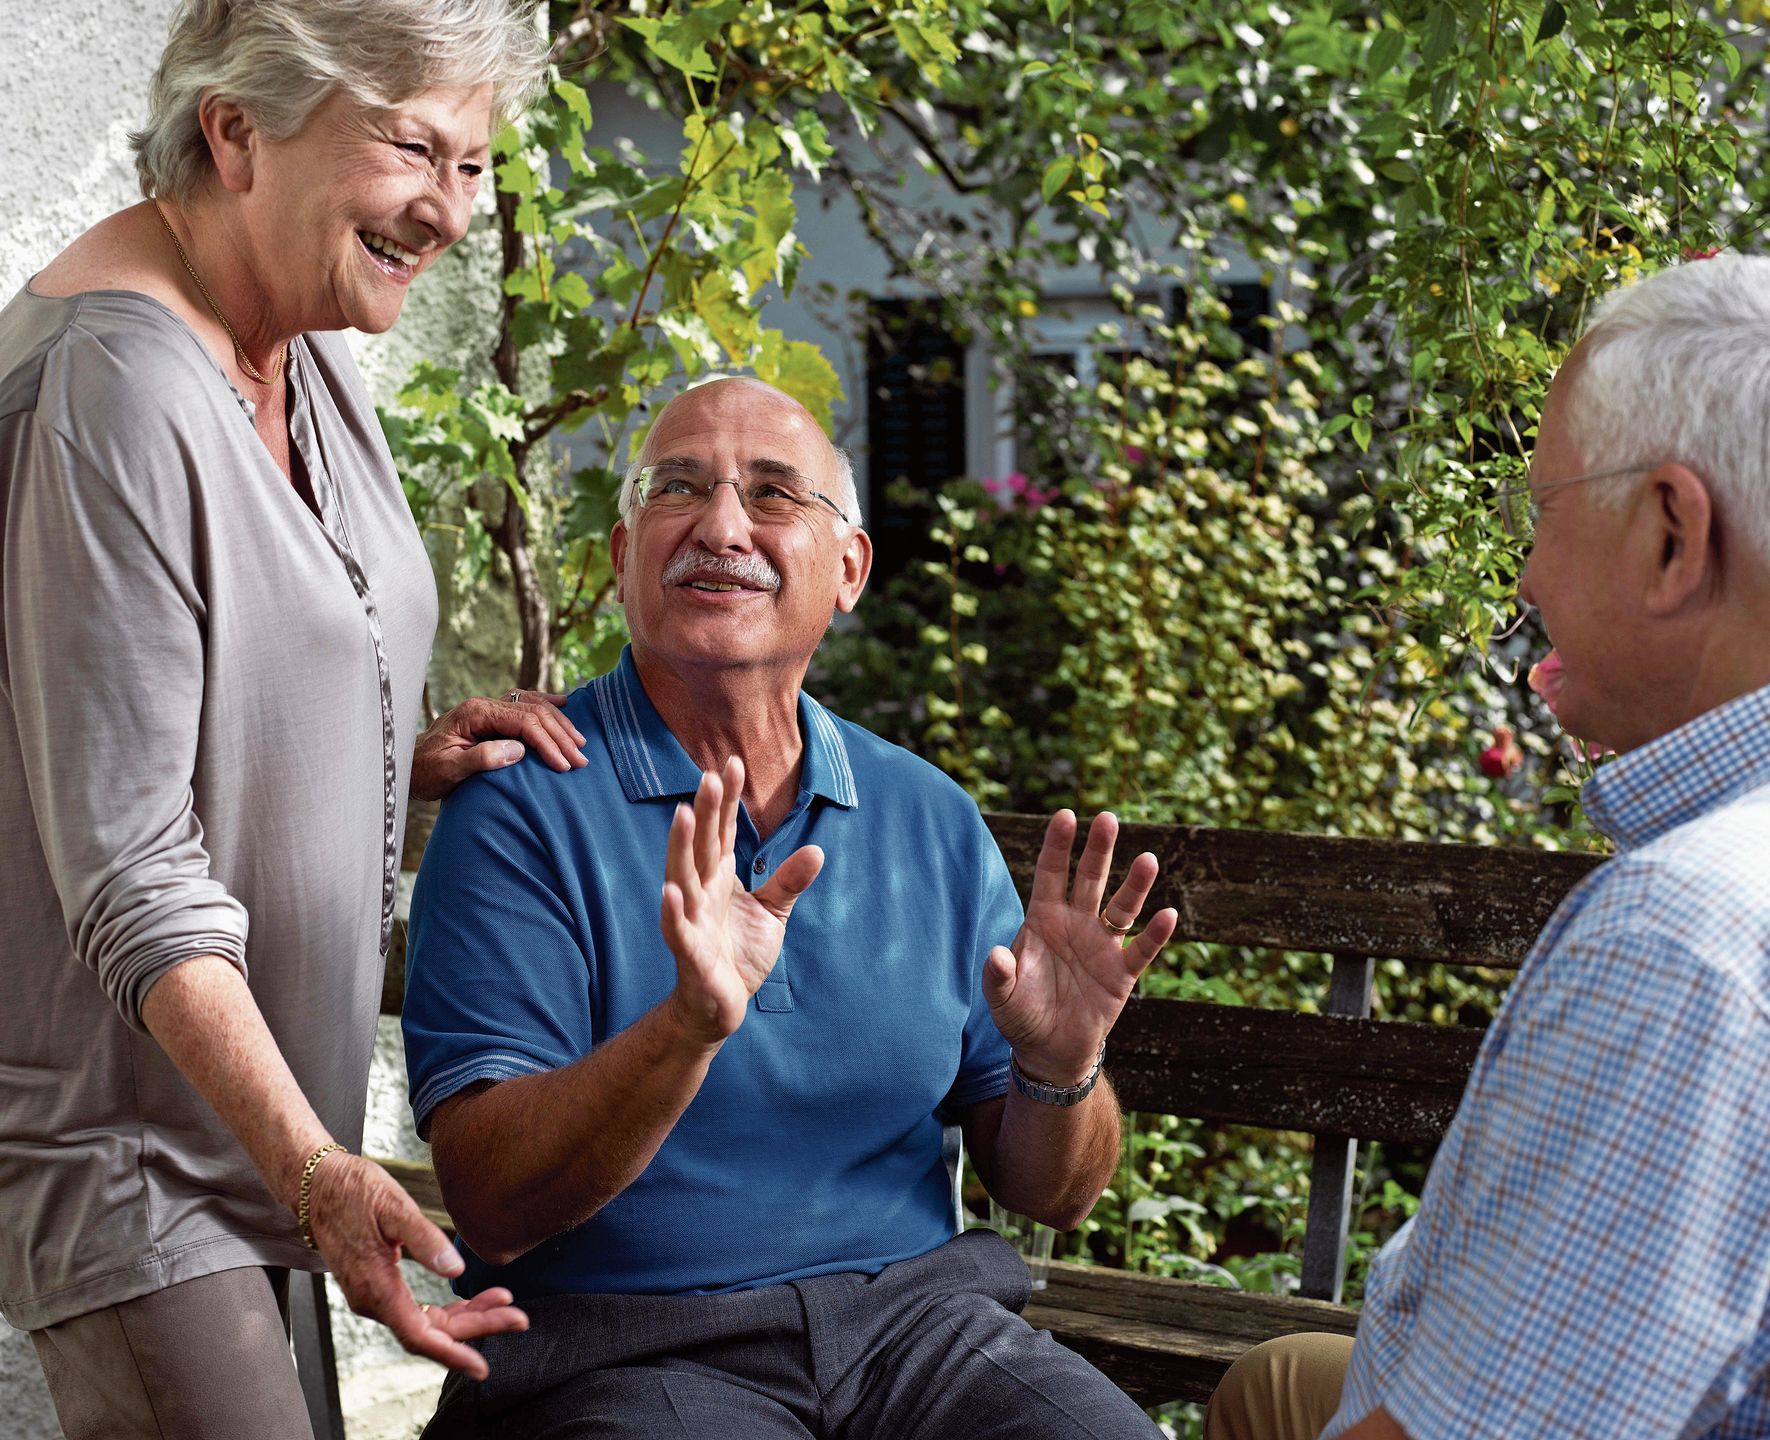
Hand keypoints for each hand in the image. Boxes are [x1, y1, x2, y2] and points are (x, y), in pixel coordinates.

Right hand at [304, 1150, 526, 1378]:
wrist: (317, 1186)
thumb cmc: (354, 1191)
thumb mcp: (393, 1207)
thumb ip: (424, 1240)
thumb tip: (457, 1269)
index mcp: (376, 1288)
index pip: (420, 1336)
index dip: (453, 1352)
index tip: (482, 1366)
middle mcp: (373, 1301)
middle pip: (430, 1332)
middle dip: (476, 1327)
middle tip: (519, 1318)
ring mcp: (374, 1295)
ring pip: (426, 1321)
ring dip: (466, 1317)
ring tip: (505, 1303)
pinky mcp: (378, 1285)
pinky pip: (416, 1309)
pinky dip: (446, 1308)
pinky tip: (471, 1300)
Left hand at [411, 689, 586, 800]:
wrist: (407, 765)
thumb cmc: (426, 771)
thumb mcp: (449, 770)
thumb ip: (482, 758)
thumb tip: (519, 749)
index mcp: (475, 713)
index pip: (523, 722)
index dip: (547, 742)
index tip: (564, 764)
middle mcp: (484, 704)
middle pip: (534, 711)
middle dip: (561, 735)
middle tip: (581, 758)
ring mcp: (488, 707)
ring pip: (534, 704)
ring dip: (559, 723)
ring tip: (580, 741)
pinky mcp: (491, 715)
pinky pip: (525, 703)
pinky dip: (547, 704)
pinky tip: (563, 704)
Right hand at [660, 758, 823, 1043]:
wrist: (722, 1006)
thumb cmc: (740, 954)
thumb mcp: (772, 913)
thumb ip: (789, 881)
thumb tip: (818, 849)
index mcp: (719, 878)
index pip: (723, 832)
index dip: (726, 800)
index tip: (731, 763)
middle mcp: (701, 892)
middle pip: (703, 845)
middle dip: (706, 811)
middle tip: (709, 774)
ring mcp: (692, 920)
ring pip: (683, 877)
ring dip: (682, 847)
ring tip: (684, 814)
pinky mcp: (690, 953)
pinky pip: (678, 930)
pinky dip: (672, 911)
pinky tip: (669, 890)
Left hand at [985, 809, 1177, 1083]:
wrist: (1049, 1051)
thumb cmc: (1021, 1015)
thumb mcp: (1003, 998)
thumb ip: (998, 975)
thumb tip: (996, 954)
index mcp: (1043, 919)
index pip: (1051, 873)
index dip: (1058, 845)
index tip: (1066, 815)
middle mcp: (1076, 924)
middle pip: (1090, 879)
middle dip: (1098, 850)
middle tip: (1108, 818)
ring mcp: (1101, 946)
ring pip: (1121, 907)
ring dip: (1135, 884)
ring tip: (1148, 859)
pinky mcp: (1121, 973)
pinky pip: (1141, 949)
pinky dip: (1155, 934)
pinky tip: (1167, 915)